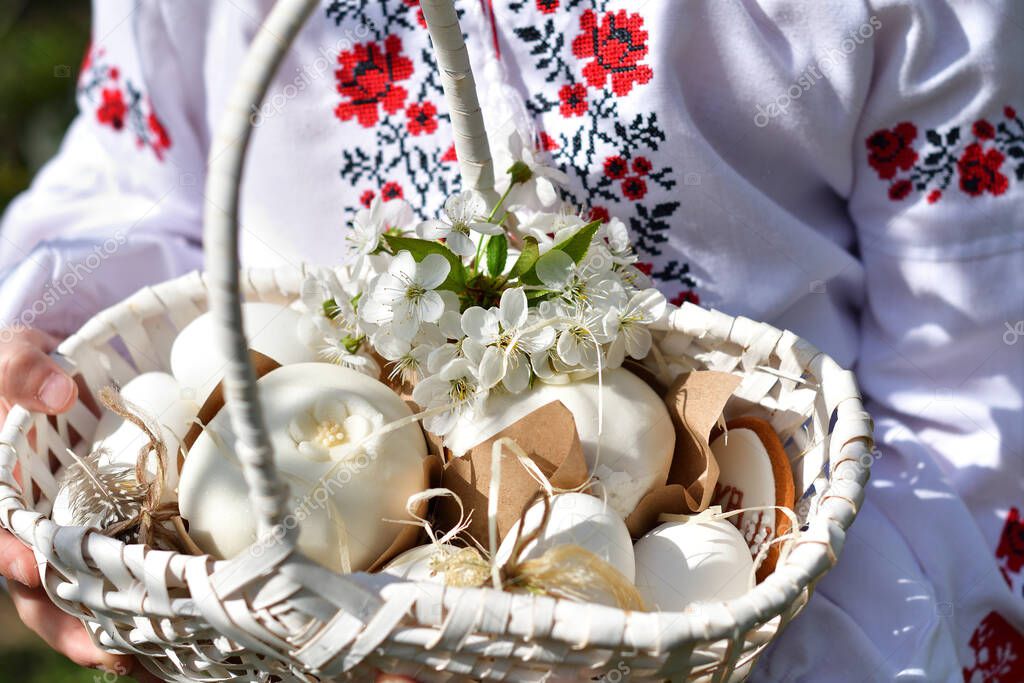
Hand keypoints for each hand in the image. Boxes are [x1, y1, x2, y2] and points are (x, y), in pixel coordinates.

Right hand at [0, 328, 415, 681]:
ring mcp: (79, 542)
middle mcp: (37, 533)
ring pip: (92, 602)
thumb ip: (23, 370)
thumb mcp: (13, 358)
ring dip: (124, 637)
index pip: (6, 540)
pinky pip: (132, 583)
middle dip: (81, 628)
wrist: (61, 380)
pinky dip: (155, 615)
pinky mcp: (118, 541)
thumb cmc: (31, 374)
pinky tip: (191, 642)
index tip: (36, 571)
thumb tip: (59, 392)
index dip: (17, 560)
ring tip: (165, 668)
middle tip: (122, 655)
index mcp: (7, 500)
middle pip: (48, 594)